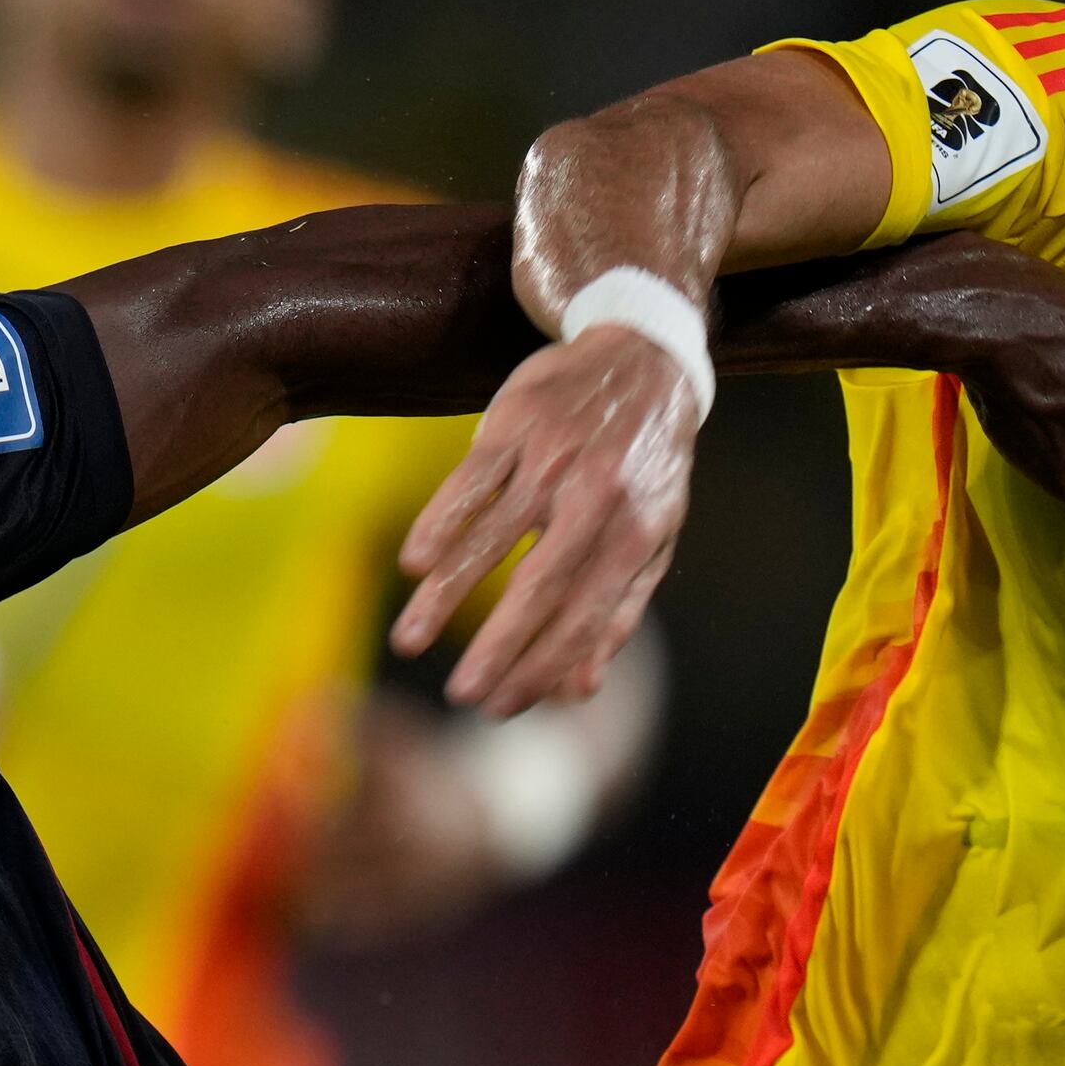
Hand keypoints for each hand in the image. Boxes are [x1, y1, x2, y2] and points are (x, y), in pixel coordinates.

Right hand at [391, 327, 698, 709]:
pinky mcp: (513, 425)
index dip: (543, 666)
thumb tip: (580, 687)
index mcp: (636, 531)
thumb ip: (619, 609)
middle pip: (537, 585)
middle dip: (498, 647)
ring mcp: (550, 459)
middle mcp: (595, 496)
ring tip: (409, 642)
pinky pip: (467, 483)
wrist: (644, 358)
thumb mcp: (655, 534)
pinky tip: (413, 565)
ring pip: (488, 538)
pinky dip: (438, 524)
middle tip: (461, 696)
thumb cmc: (647, 463)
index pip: (584, 615)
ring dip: (444, 596)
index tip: (502, 706)